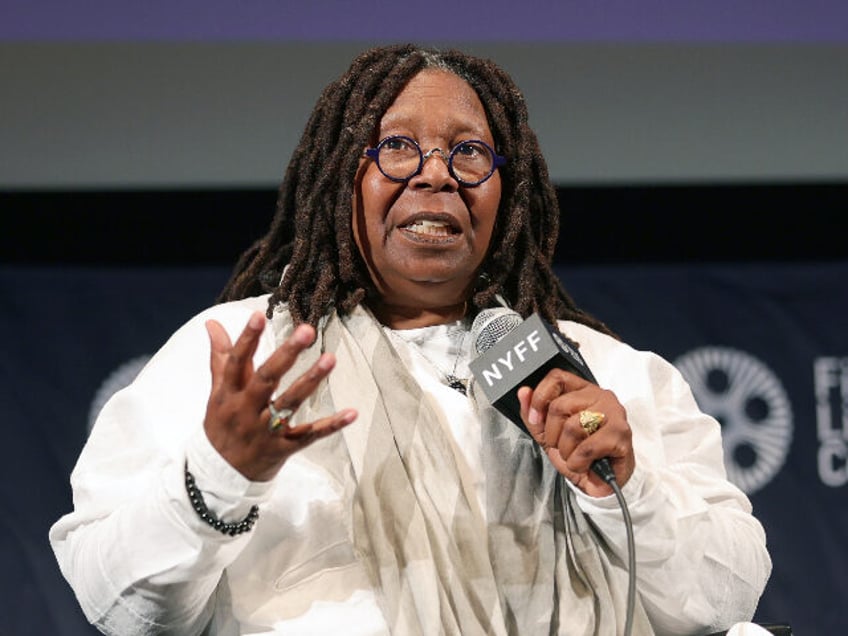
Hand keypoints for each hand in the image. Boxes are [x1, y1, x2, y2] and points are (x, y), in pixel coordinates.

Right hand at [203, 311, 356, 480]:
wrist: (221, 476)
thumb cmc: (222, 426)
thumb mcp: (217, 394)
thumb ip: (220, 358)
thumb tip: (213, 324)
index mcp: (228, 395)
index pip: (236, 362)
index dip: (247, 339)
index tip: (259, 315)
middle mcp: (246, 411)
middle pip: (266, 379)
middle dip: (286, 354)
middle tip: (307, 330)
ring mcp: (266, 431)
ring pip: (290, 403)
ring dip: (311, 380)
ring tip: (331, 358)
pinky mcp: (283, 448)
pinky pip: (309, 435)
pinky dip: (331, 425)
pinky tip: (352, 413)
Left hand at [517, 370, 634, 496]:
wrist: (599, 482)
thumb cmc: (578, 454)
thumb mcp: (547, 433)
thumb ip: (533, 413)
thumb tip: (523, 392)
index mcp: (583, 390)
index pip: (557, 377)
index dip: (540, 398)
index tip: (535, 418)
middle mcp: (601, 396)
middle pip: (560, 405)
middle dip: (552, 434)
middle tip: (562, 445)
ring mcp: (614, 414)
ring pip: (573, 426)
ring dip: (566, 450)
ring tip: (575, 456)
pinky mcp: (621, 435)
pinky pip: (587, 447)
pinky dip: (578, 462)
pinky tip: (584, 464)